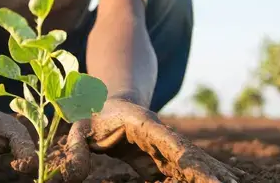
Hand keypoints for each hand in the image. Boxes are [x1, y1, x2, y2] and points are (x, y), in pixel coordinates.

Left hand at [61, 99, 243, 182]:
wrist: (104, 103)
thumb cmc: (91, 115)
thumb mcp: (77, 129)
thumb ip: (74, 151)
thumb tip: (71, 180)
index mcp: (142, 124)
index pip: (171, 144)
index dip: (190, 160)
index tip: (207, 173)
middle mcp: (158, 134)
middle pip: (188, 154)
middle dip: (208, 171)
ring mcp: (161, 145)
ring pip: (189, 161)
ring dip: (208, 174)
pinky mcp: (158, 158)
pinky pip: (179, 170)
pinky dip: (195, 178)